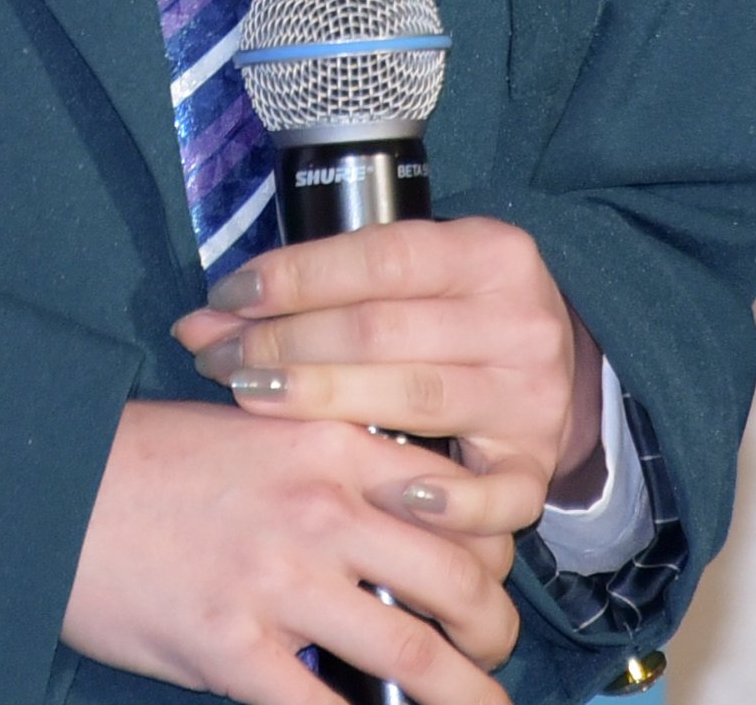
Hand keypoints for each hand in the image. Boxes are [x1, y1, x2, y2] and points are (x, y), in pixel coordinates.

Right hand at [65, 399, 520, 704]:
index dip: (498, 545)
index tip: (493, 573)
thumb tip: (401, 520)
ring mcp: (279, 579)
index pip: (463, 496)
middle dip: (494, 629)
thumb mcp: (257, 429)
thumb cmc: (149, 460)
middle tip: (490, 651)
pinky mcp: (231, 647)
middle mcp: (321, 506)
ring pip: (418, 651)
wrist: (49, 487)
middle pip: (463, 578)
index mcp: (332, 441)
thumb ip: (333, 465)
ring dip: (465, 694)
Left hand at [172, 218, 607, 509]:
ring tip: (247, 400)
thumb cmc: (448, 314)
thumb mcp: (410, 274)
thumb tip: (205, 317)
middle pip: (382, 331)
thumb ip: (323, 286)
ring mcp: (533, 399)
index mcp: (491, 253)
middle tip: (217, 356)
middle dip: (285, 342)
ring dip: (318, 402)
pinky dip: (442, 502)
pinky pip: (495, 496)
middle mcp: (520, 322)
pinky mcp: (536, 467)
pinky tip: (382, 493)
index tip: (226, 296)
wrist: (549, 369)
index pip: (380, 258)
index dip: (296, 276)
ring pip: (415, 400)